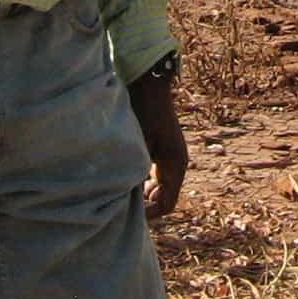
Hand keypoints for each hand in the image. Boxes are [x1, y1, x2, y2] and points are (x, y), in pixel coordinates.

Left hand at [128, 68, 188, 217]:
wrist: (148, 84)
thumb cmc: (142, 113)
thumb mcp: (137, 147)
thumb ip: (135, 175)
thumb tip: (125, 201)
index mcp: (175, 166)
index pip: (166, 205)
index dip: (148, 214)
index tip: (127, 211)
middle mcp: (176, 164)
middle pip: (163, 199)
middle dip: (144, 205)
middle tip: (121, 202)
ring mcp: (169, 157)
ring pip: (158, 188)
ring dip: (142, 194)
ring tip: (121, 190)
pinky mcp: (161, 150)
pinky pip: (155, 176)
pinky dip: (142, 182)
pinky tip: (124, 176)